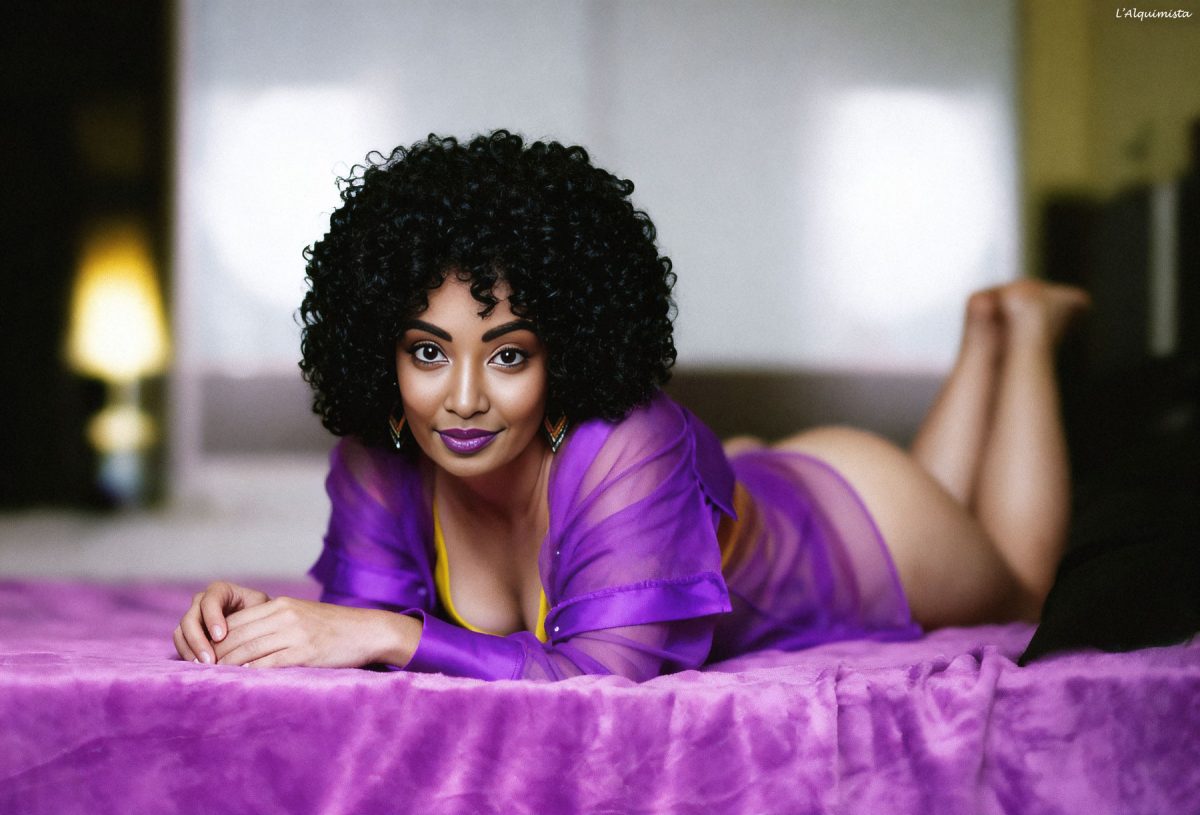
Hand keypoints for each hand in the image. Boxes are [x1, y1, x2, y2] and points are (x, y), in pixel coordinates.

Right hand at [174, 581, 269, 664]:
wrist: (258, 623)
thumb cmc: (263, 614)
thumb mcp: (263, 609)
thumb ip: (255, 615)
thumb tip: (248, 634)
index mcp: (221, 591)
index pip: (210, 600)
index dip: (212, 617)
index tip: (221, 637)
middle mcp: (202, 601)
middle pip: (190, 618)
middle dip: (198, 640)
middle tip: (210, 660)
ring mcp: (193, 617)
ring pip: (181, 632)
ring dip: (191, 650)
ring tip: (205, 666)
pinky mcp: (188, 633)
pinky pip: (181, 643)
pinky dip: (188, 654)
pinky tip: (200, 666)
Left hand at [212, 596, 420, 668]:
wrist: (367, 630)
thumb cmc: (333, 628)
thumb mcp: (301, 616)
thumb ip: (274, 624)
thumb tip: (243, 645)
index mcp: (280, 605)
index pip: (236, 622)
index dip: (215, 640)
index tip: (202, 657)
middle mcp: (285, 615)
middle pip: (237, 636)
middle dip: (215, 655)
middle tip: (199, 673)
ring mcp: (295, 633)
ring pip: (248, 650)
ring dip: (226, 667)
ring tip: (212, 680)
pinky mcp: (305, 652)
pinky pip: (269, 664)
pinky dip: (250, 673)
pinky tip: (239, 681)